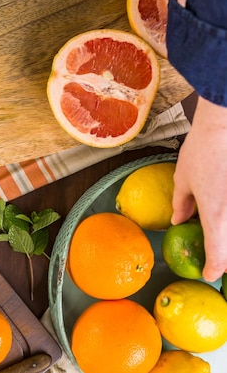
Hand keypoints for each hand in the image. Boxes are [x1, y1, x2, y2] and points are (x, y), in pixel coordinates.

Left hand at [172, 97, 226, 281]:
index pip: (219, 253)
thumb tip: (178, 220)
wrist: (226, 125)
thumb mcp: (183, 179)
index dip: (214, 268)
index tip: (210, 273)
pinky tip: (222, 208)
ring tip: (220, 240)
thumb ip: (182, 204)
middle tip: (219, 260)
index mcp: (216, 215)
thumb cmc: (203, 150)